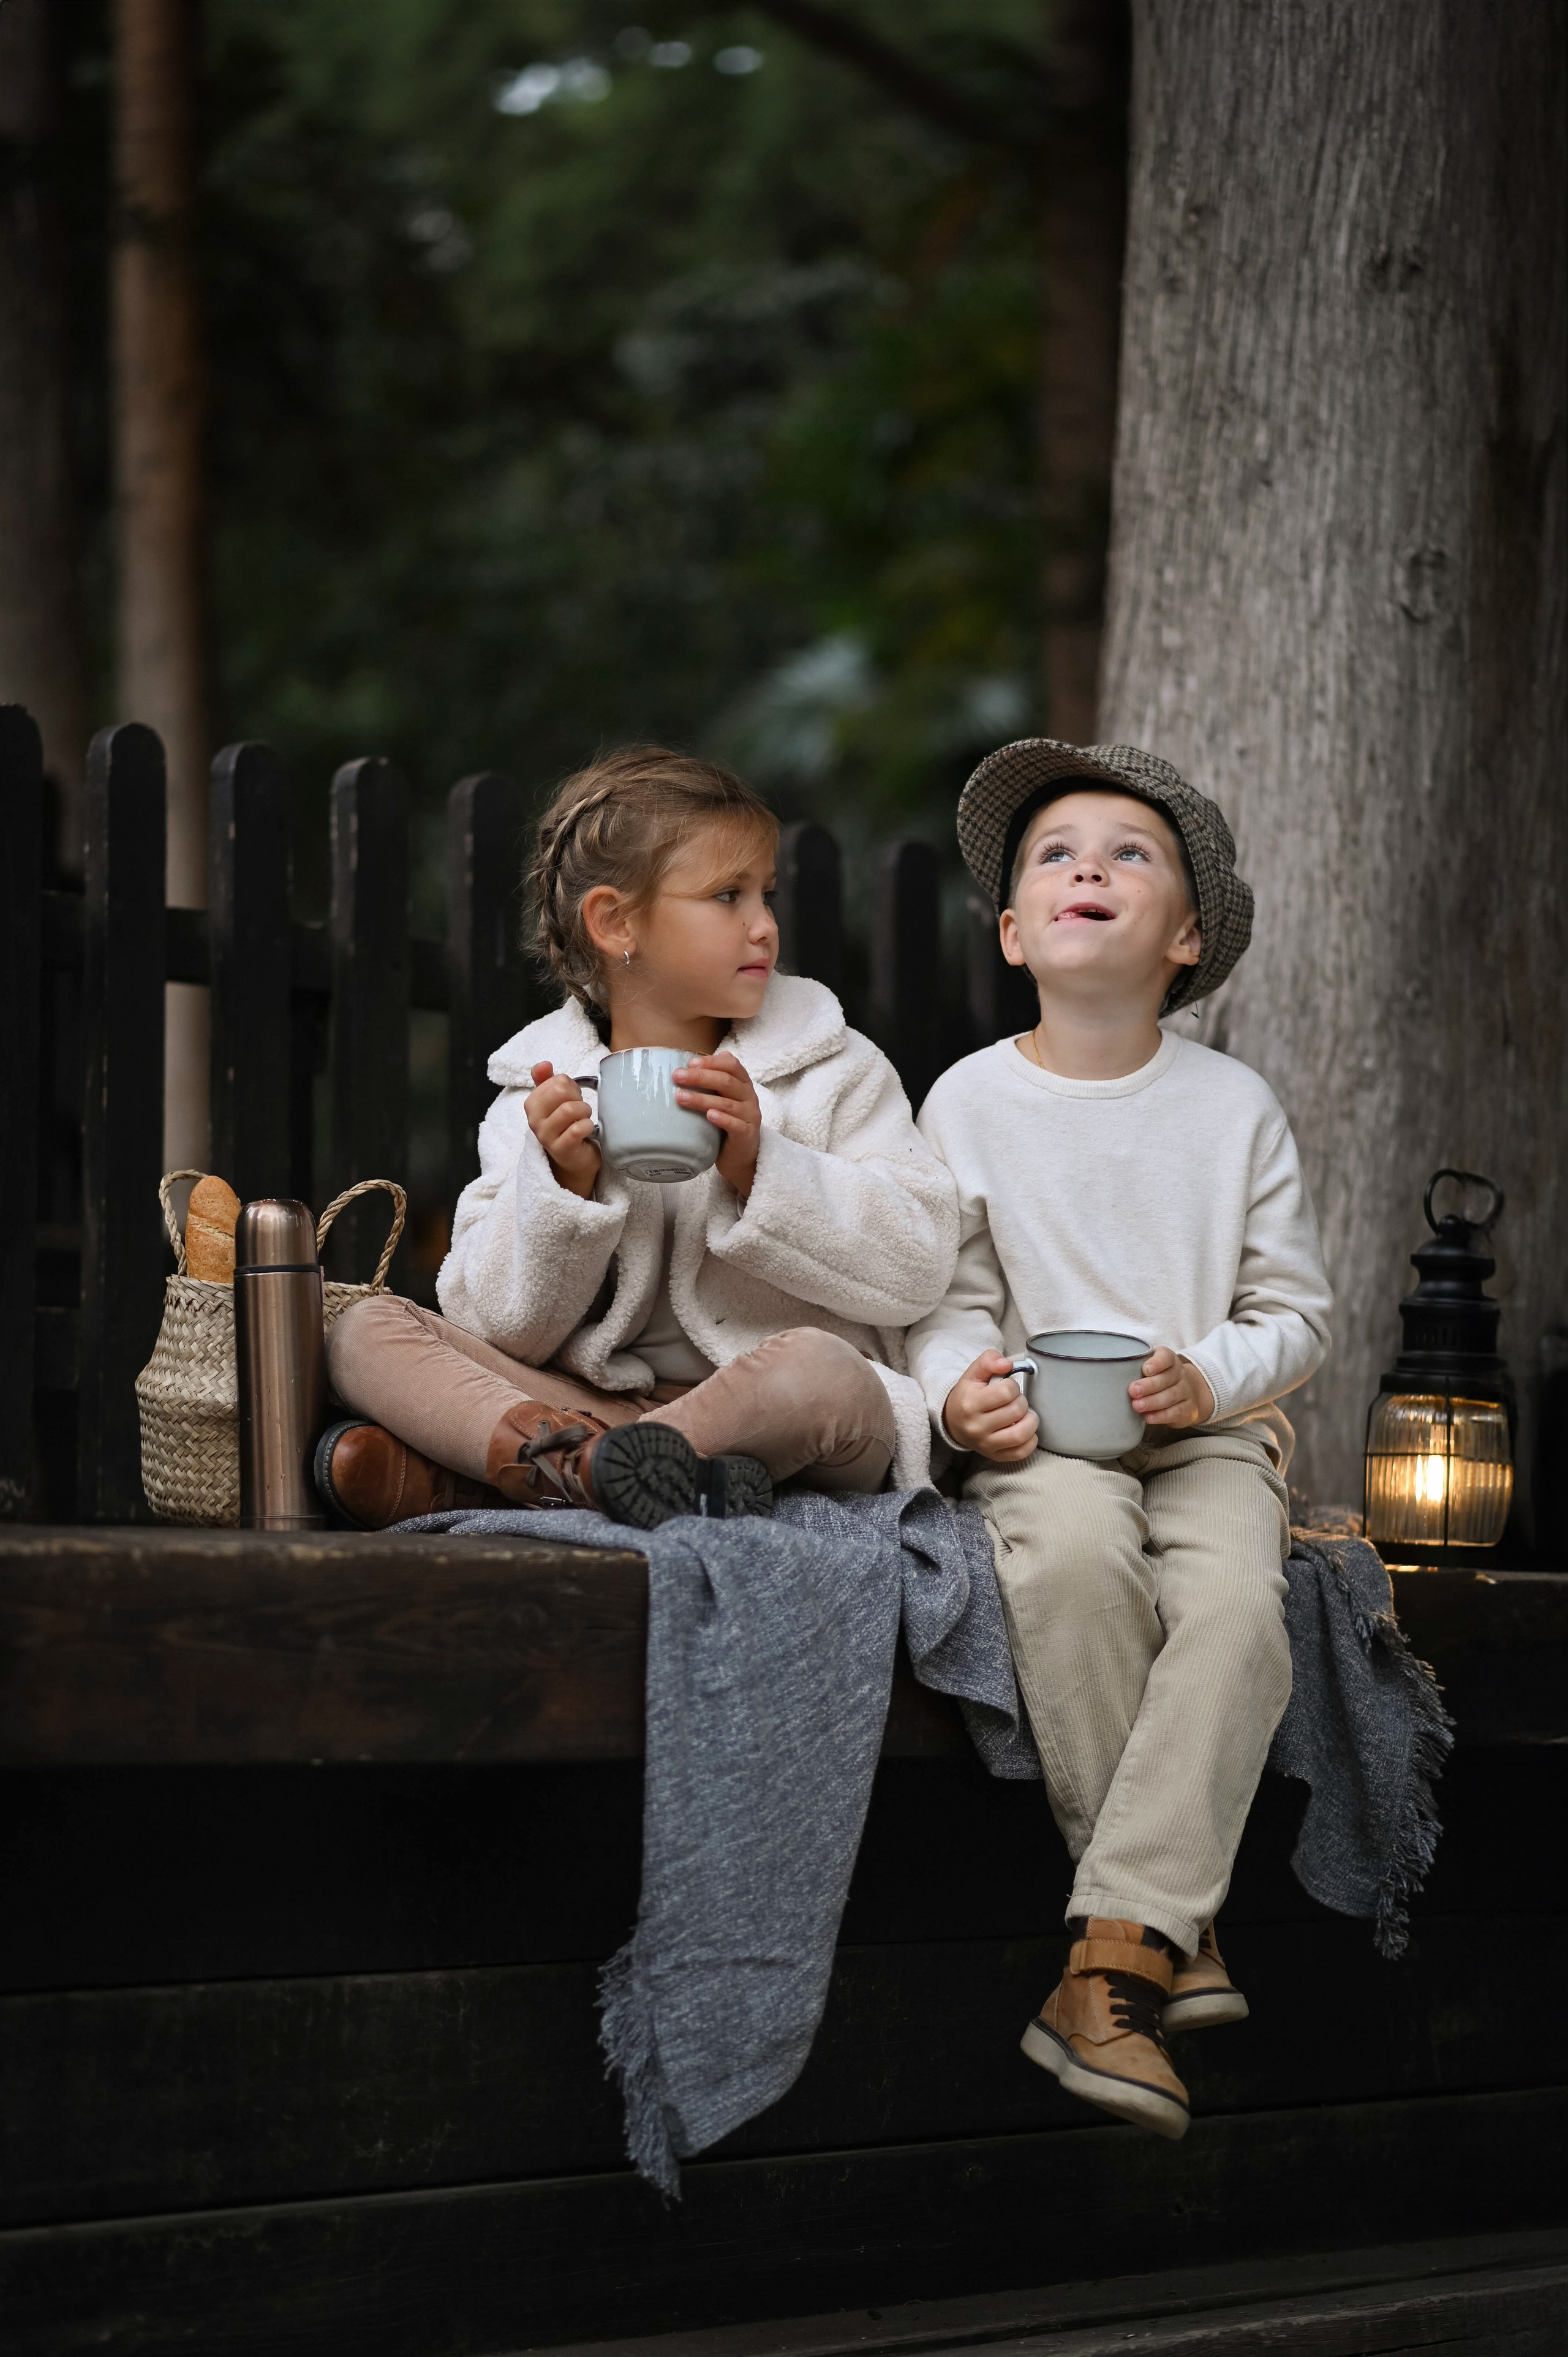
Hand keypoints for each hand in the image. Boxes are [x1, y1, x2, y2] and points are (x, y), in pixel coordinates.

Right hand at [525, 1061, 600, 1197]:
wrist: (574, 1159)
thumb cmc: (566, 1126)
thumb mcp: (555, 1102)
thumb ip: (547, 1081)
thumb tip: (543, 1064)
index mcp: (532, 1104)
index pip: (556, 1081)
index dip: (571, 1087)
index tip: (571, 1099)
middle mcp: (534, 1120)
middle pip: (560, 1091)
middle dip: (578, 1097)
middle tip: (580, 1109)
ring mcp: (546, 1136)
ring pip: (569, 1109)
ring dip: (584, 1112)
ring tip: (584, 1119)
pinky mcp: (561, 1149)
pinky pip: (577, 1129)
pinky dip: (587, 1126)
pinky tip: (587, 1131)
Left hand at [674, 1050, 761, 1199]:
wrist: (742, 1156)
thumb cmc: (727, 1124)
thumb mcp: (722, 1099)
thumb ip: (713, 1083)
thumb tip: (694, 1062)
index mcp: (743, 1084)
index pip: (731, 1065)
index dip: (712, 1062)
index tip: (690, 1063)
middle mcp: (750, 1097)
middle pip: (726, 1081)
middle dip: (700, 1077)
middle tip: (677, 1076)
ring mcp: (750, 1116)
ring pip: (726, 1103)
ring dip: (701, 1099)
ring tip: (680, 1097)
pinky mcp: (747, 1134)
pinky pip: (735, 1125)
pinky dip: (722, 1119)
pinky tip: (709, 1115)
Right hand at [944, 1350, 1039, 1462]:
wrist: (953, 1422)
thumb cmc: (968, 1396)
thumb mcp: (973, 1374)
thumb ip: (989, 1360)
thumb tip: (1007, 1364)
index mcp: (970, 1403)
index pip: (1006, 1392)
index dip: (1012, 1385)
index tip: (1007, 1387)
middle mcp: (976, 1427)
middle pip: (1016, 1411)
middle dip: (1021, 1401)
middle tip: (1015, 1401)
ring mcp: (986, 1444)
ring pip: (1021, 1434)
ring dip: (1030, 1421)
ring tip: (1024, 1415)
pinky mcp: (995, 1456)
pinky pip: (1022, 1452)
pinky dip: (1030, 1440)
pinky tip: (1024, 1430)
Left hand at [1130, 1346, 1214, 1429]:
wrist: (1189, 1394)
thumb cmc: (1161, 1378)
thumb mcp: (1152, 1368)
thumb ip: (1136, 1367)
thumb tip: (1110, 1372)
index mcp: (1170, 1360)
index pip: (1166, 1357)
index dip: (1157, 1362)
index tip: (1145, 1370)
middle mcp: (1180, 1374)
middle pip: (1167, 1378)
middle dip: (1149, 1385)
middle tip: (1133, 1391)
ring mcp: (1186, 1392)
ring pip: (1170, 1396)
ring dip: (1152, 1402)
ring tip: (1137, 1405)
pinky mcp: (1188, 1410)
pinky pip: (1175, 1412)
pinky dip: (1161, 1416)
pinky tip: (1148, 1417)